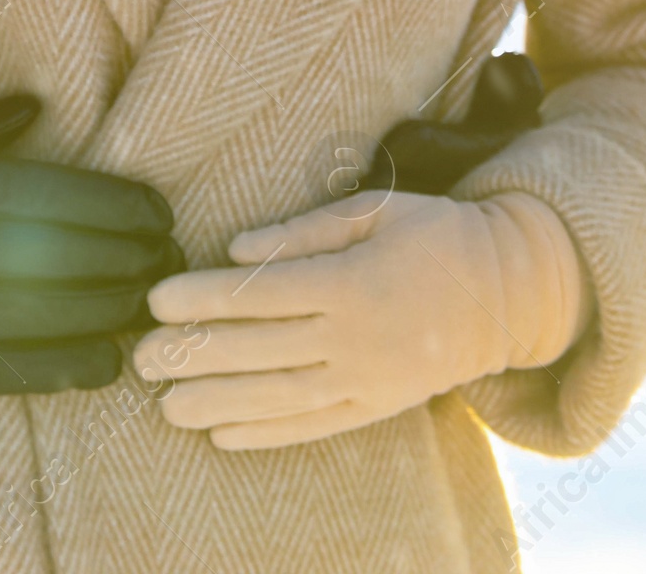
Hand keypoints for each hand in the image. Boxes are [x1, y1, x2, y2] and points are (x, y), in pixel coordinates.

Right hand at [0, 94, 184, 394]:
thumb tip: (38, 108)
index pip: (80, 200)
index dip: (131, 210)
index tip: (160, 213)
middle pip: (86, 261)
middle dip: (137, 261)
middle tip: (169, 259)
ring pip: (65, 317)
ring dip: (117, 312)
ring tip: (148, 306)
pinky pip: (20, 371)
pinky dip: (70, 368)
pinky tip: (104, 363)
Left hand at [135, 191, 529, 449]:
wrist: (504, 294)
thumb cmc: (432, 235)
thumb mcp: (376, 209)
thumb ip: (306, 229)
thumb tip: (239, 247)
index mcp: (350, 281)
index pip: (262, 293)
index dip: (206, 298)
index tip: (158, 300)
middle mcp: (354, 338)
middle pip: (260, 350)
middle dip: (196, 353)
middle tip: (141, 358)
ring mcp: (366, 379)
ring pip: (280, 397)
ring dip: (219, 402)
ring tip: (166, 406)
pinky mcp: (376, 406)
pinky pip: (315, 426)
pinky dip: (268, 434)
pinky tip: (224, 436)